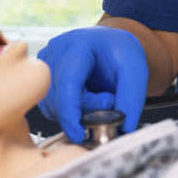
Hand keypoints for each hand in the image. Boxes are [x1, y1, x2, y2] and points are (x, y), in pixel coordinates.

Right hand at [36, 26, 148, 143]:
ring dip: (77, 112)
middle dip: (85, 111)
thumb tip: (122, 129)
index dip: (71, 113)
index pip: (67, 83)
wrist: (109, 42)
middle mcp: (55, 51)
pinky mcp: (41, 77)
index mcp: (78, 45)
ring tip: (99, 96)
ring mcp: (44, 63)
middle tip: (110, 100)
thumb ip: (131, 99)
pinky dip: (68, 110)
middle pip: (59, 98)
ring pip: (52, 105)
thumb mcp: (135, 70)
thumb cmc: (120, 51)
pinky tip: (85, 99)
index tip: (80, 135)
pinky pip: (50, 105)